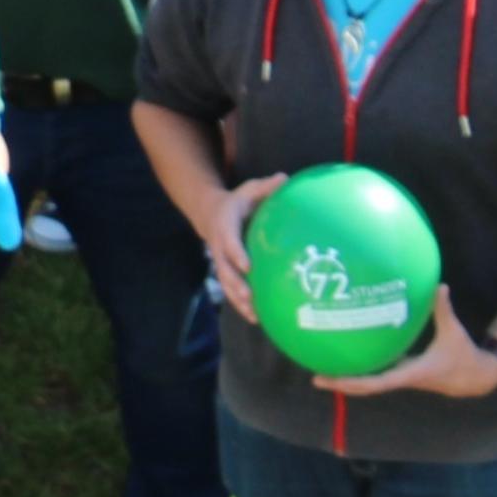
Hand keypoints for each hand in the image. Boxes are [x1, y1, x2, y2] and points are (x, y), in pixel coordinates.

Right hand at [209, 173, 286, 323]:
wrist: (210, 213)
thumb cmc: (238, 201)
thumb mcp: (249, 189)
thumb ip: (266, 187)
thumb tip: (285, 178)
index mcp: (225, 225)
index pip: (229, 240)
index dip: (236, 253)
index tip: (248, 265)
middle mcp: (219, 246)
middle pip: (224, 268)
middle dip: (235, 284)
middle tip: (249, 296)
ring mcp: (221, 261)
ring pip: (226, 283)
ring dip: (237, 300)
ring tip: (254, 315)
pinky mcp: (226, 271)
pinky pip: (231, 290)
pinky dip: (241, 305)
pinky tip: (257, 319)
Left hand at [315, 285, 496, 398]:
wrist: (477, 378)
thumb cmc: (464, 356)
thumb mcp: (455, 332)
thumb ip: (444, 309)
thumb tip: (439, 285)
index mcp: (412, 373)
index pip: (378, 382)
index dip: (354, 382)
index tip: (331, 381)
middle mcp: (402, 378)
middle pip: (366, 386)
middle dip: (342, 383)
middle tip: (315, 377)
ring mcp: (401, 376)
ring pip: (371, 382)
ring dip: (349, 378)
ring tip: (323, 368)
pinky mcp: (403, 371)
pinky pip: (378, 373)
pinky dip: (363, 369)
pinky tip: (349, 357)